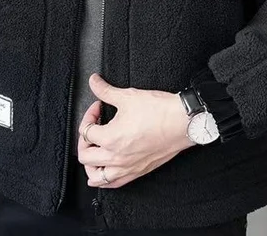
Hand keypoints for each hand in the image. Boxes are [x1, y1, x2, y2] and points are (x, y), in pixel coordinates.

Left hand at [76, 73, 194, 188]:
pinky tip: (106, 168)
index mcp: (111, 138)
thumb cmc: (159, 111)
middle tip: (93, 128)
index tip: (99, 106)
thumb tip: (94, 82)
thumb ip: (105, 90)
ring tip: (95, 151)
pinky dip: (105, 179)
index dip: (89, 115)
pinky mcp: (139, 171)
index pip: (86, 131)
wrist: (182, 122)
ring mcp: (127, 167)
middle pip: (85, 156)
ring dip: (90, 164)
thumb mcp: (128, 96)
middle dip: (84, 140)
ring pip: (96, 177)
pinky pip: (114, 184)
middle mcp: (116, 157)